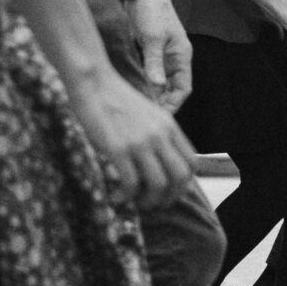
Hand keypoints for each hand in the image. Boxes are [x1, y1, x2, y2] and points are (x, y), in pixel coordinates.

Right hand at [66, 71, 196, 209]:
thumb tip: (162, 162)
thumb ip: (160, 135)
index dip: (184, 183)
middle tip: (157, 203)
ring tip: (138, 202)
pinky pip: (131, 183)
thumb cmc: (117, 99)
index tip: (171, 190)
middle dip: (171, 197)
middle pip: (180, 177)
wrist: (94, 83)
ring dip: (150, 200)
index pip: (192, 163)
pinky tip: (120, 195)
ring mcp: (139, 143)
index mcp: (169, 126)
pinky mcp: (118, 149)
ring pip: (159, 184)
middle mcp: (159, 135)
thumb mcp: (149, 114)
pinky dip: (128, 195)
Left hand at [127, 0, 192, 111]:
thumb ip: (154, 62)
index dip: (173, 104)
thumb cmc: (152, 11)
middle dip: (160, 104)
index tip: (160, 116)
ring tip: (137, 108)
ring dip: (150, 96)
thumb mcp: (153, 38)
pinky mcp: (148, 55)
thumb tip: (156, 86)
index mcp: (182, 57)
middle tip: (144, 117)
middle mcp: (173, 60)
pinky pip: (147, 75)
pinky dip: (141, 85)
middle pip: (171, 90)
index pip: (183, 89)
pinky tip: (131, 93)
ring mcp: (161, 58)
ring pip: (158, 84)